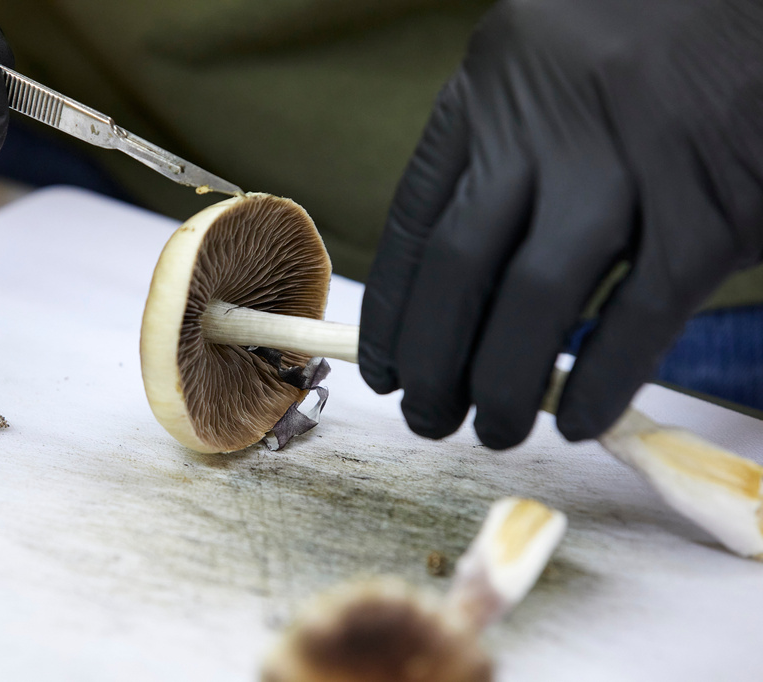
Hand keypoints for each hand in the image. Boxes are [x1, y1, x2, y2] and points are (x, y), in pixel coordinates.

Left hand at [359, 0, 762, 448]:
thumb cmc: (639, 43)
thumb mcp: (537, 76)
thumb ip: (496, 160)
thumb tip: (458, 287)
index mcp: (489, 94)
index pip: (416, 225)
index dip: (393, 314)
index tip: (387, 371)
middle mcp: (546, 126)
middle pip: (460, 271)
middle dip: (434, 363)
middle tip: (428, 418)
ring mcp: (628, 165)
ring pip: (536, 301)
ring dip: (503, 383)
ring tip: (493, 429)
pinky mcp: (710, 208)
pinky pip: (638, 316)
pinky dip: (601, 381)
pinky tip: (574, 421)